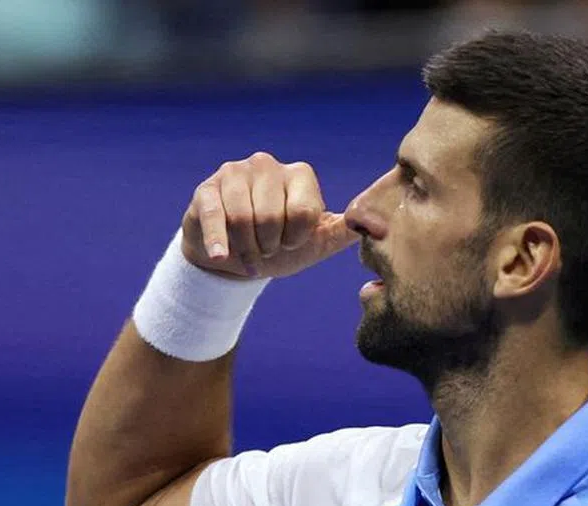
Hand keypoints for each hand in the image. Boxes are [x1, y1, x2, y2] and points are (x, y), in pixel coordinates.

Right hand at [181, 153, 358, 279]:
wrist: (234, 259)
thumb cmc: (279, 248)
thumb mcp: (317, 242)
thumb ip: (344, 232)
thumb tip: (381, 226)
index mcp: (300, 175)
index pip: (304, 212)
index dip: (296, 238)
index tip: (290, 242)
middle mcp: (267, 165)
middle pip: (271, 217)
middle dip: (270, 245)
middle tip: (267, 249)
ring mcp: (233, 174)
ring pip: (242, 219)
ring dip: (247, 248)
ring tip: (249, 253)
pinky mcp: (206, 190)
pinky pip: (213, 217)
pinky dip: (218, 242)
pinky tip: (221, 256)